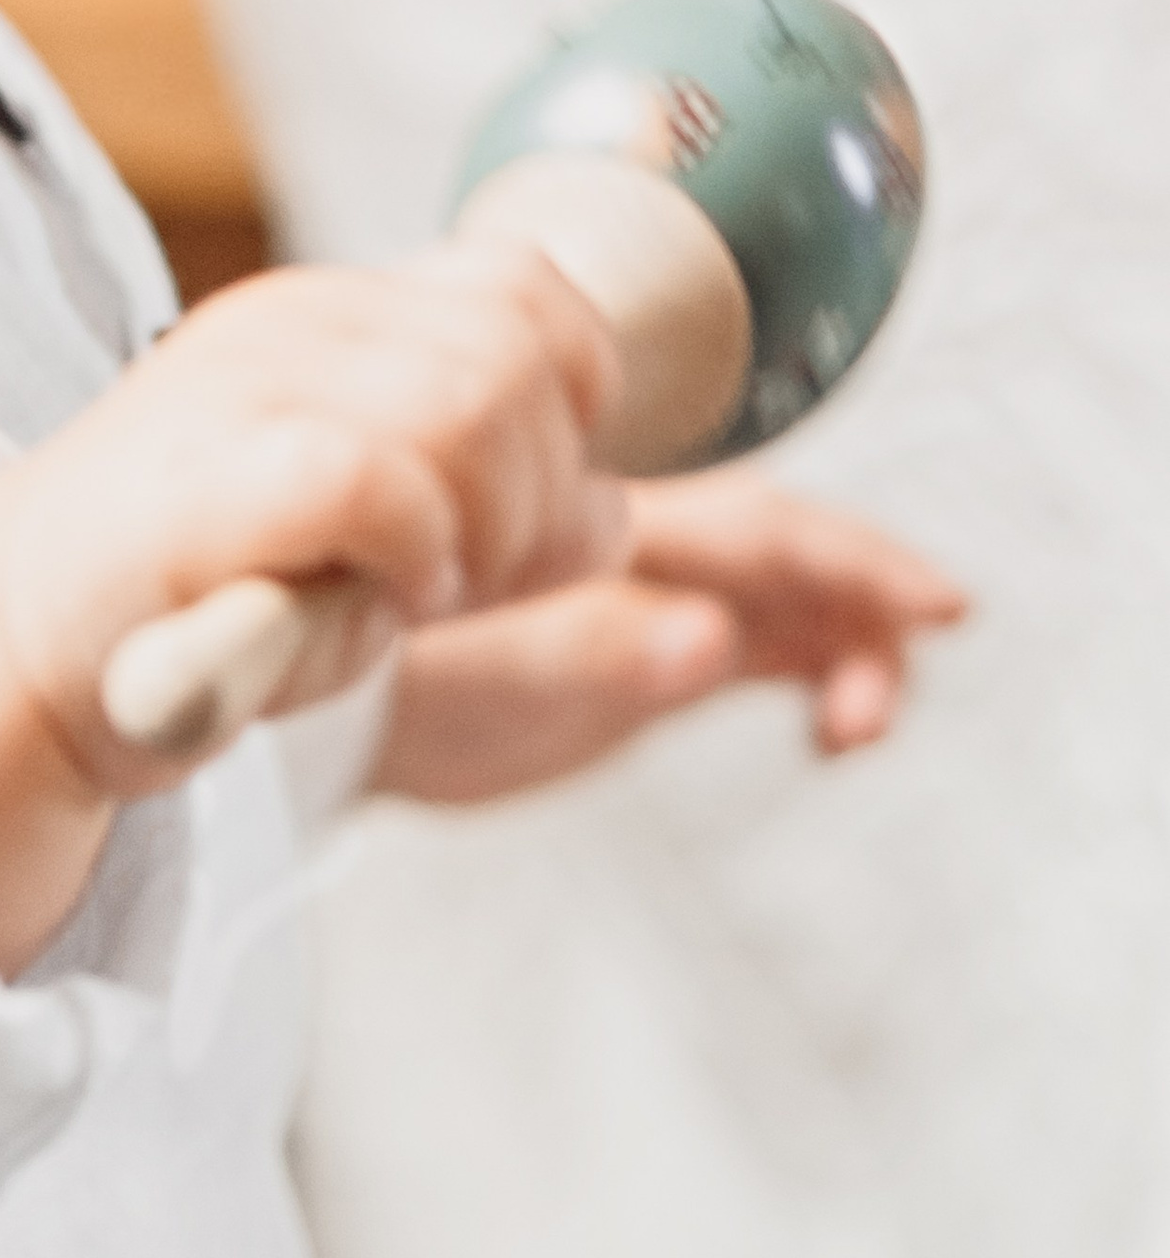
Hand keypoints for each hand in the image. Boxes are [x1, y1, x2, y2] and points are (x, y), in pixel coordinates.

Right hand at [0, 244, 626, 971]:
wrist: (12, 649)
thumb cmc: (198, 600)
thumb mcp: (374, 535)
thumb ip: (491, 505)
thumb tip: (615, 513)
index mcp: (333, 315)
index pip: (528, 287)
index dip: (578, 396)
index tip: (532, 499)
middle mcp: (295, 323)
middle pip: (519, 351)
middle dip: (541, 487)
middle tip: (472, 576)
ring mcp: (248, 388)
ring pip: (469, 403)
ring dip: (487, 528)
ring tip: (423, 591)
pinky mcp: (214, 476)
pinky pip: (379, 478)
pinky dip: (414, 549)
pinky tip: (384, 602)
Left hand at [369, 474, 967, 805]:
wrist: (317, 688)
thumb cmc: (389, 664)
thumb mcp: (491, 675)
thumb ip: (604, 655)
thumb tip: (712, 642)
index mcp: (606, 532)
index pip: (755, 526)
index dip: (851, 554)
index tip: (933, 600)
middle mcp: (635, 550)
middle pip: (782, 548)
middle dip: (869, 584)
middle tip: (939, 624)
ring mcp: (643, 595)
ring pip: (781, 597)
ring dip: (847, 640)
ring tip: (863, 720)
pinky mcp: (641, 649)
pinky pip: (757, 644)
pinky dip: (812, 672)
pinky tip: (835, 731)